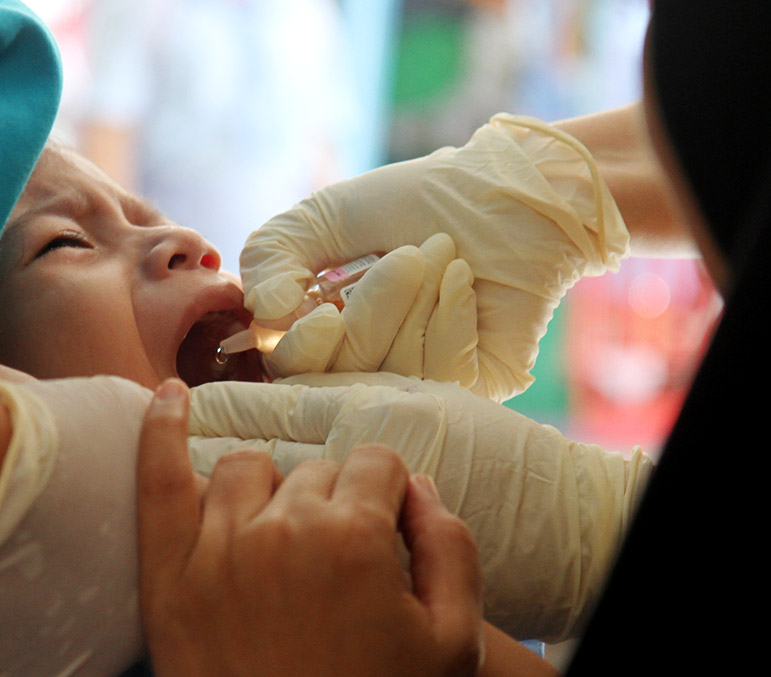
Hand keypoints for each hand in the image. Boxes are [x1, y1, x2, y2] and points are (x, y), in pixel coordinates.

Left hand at [138, 379, 481, 676]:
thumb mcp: (453, 642)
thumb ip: (449, 548)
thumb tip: (419, 486)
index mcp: (356, 537)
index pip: (374, 465)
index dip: (383, 497)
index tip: (379, 534)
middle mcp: (285, 528)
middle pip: (314, 473)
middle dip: (333, 504)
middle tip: (331, 566)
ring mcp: (218, 547)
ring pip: (248, 469)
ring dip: (270, 490)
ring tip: (278, 536)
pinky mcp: (168, 576)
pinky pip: (159, 479)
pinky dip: (160, 431)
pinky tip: (167, 398)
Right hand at [242, 114, 629, 401]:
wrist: (506, 192)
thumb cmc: (420, 198)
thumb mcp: (326, 215)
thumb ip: (271, 253)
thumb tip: (263, 313)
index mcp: (325, 330)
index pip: (291, 370)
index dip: (301, 349)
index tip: (324, 310)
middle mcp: (366, 364)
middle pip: (340, 378)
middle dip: (373, 312)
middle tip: (407, 257)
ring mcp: (418, 382)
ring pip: (392, 375)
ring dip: (417, 303)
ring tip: (442, 252)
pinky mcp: (470, 389)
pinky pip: (442, 377)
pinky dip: (450, 317)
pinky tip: (463, 279)